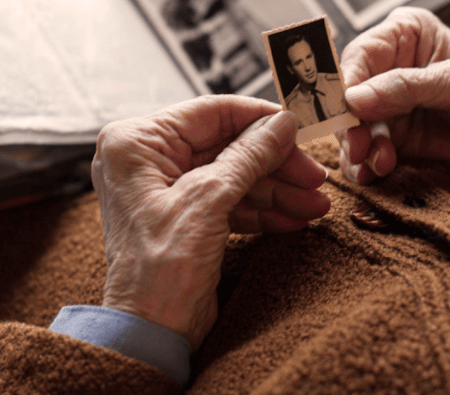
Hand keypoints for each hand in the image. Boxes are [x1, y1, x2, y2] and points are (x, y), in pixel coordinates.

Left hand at [92, 96, 328, 349]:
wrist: (149, 336)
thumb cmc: (158, 271)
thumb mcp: (208, 201)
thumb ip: (248, 156)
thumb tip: (282, 124)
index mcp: (135, 143)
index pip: (209, 112)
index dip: (259, 118)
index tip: (298, 126)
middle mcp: (145, 160)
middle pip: (226, 145)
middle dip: (274, 164)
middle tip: (314, 176)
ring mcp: (164, 190)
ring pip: (232, 175)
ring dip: (275, 190)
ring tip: (314, 204)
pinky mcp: (182, 217)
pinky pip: (227, 201)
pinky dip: (260, 210)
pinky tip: (293, 219)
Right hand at [337, 7, 449, 183]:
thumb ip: (406, 88)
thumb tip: (353, 99)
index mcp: (405, 35)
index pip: (360, 55)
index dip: (346, 83)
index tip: (345, 110)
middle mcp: (389, 67)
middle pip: (347, 94)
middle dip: (348, 123)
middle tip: (358, 147)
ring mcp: (389, 106)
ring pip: (351, 127)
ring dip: (357, 148)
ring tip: (378, 163)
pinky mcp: (394, 139)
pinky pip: (365, 152)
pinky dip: (364, 165)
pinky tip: (375, 173)